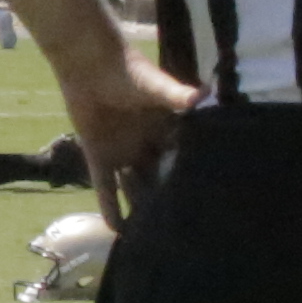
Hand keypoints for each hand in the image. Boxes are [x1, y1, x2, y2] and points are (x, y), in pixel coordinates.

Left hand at [54, 56, 204, 216]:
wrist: (88, 63)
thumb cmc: (128, 70)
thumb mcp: (157, 86)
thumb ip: (179, 96)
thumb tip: (207, 94)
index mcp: (168, 131)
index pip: (186, 161)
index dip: (196, 180)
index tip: (212, 205)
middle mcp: (148, 146)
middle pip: (162, 179)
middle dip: (171, 201)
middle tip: (188, 232)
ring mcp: (123, 152)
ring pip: (135, 188)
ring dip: (142, 210)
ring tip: (156, 239)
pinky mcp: (99, 155)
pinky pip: (105, 187)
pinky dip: (110, 207)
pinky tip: (119, 232)